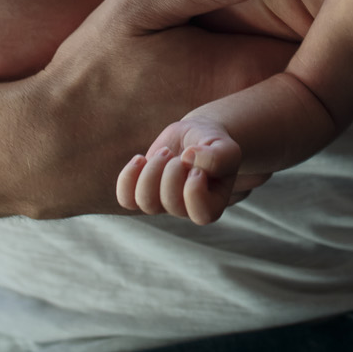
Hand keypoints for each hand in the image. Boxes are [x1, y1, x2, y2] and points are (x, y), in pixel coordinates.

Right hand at [9, 0, 293, 218]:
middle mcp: (252, 132)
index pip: (321, 43)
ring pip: (287, 129)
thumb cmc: (90, 69)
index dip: (318, 17)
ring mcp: (238, 169)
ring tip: (251, 68)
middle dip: (307, 59)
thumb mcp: (139, 4)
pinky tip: (228, 108)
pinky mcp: (220, 190)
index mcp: (243, 76)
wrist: (44, 150)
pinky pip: (261, 157)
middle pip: (311, 88)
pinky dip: (255, 136)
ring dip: (279, 103)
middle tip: (294, 21)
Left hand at [117, 118, 241, 223]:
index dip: (195, 190)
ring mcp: (162, 203)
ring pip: (146, 202)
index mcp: (211, 205)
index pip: (202, 214)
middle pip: (171, 203)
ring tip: (165, 153)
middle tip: (181, 155)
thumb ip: (217, 156)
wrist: (194, 136)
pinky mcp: (142, 192)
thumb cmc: (213, 145)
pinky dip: (127, 177)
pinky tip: (140, 159)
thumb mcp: (226, 147)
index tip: (197, 168)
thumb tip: (188, 157)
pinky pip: (126, 198)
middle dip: (172, 172)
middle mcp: (185, 210)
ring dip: (152, 171)